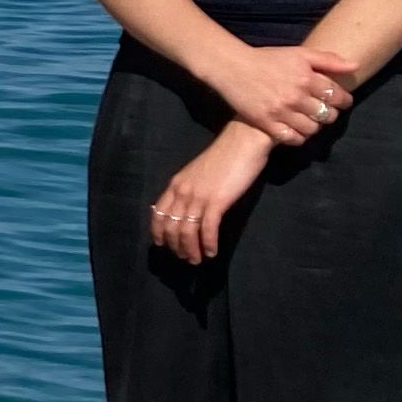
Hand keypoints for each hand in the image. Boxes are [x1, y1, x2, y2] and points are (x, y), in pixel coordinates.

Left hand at [150, 122, 272, 261]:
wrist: (244, 141)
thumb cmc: (225, 157)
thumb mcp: (197, 173)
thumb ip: (188, 189)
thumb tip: (184, 208)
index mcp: (175, 185)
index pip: (157, 214)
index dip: (158, 232)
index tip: (163, 245)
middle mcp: (182, 192)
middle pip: (170, 227)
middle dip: (175, 246)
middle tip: (184, 258)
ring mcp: (198, 197)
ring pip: (187, 231)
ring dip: (190, 249)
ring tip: (196, 260)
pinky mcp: (217, 201)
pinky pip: (207, 229)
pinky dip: (208, 243)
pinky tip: (212, 252)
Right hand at [213, 41, 354, 147]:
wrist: (233, 68)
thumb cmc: (267, 59)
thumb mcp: (299, 54)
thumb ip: (328, 60)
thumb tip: (355, 66)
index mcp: (306, 78)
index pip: (336, 96)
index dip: (344, 101)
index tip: (341, 102)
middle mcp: (295, 96)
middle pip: (326, 114)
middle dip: (330, 114)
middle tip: (324, 111)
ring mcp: (280, 112)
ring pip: (311, 129)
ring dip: (315, 126)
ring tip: (310, 120)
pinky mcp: (266, 123)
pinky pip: (292, 138)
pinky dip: (299, 137)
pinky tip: (297, 130)